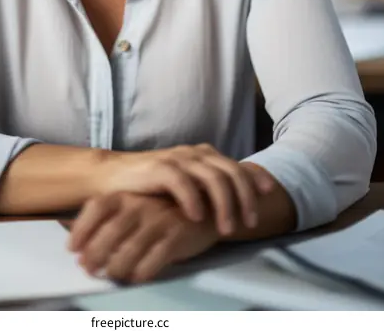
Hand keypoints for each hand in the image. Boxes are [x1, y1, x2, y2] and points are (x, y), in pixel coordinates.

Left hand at [68, 192, 219, 283]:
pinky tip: (136, 277)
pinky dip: (142, 272)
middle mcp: (141, 204)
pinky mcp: (178, 235)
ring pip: (131, 248)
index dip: (81, 228)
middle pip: (111, 231)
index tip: (71, 249)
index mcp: (128, 194)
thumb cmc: (162, 212)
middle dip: (95, 253)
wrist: (205, 208)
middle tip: (88, 269)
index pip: (97, 206)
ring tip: (112, 275)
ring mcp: (160, 219)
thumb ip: (110, 220)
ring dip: (117, 267)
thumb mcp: (135, 207)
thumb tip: (75, 243)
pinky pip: (155, 259)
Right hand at [96, 144, 273, 236]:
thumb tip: (238, 205)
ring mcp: (177, 159)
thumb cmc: (153, 185)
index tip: (268, 194)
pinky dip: (193, 199)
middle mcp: (195, 154)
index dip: (255, 177)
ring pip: (211, 178)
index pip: (236, 164)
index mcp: (204, 155)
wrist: (114, 175)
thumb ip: (208, 189)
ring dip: (224, 204)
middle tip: (250, 223)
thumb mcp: (186, 184)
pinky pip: (182, 182)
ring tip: (225, 229)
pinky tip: (197, 217)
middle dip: (244, 198)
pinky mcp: (158, 168)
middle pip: (230, 172)